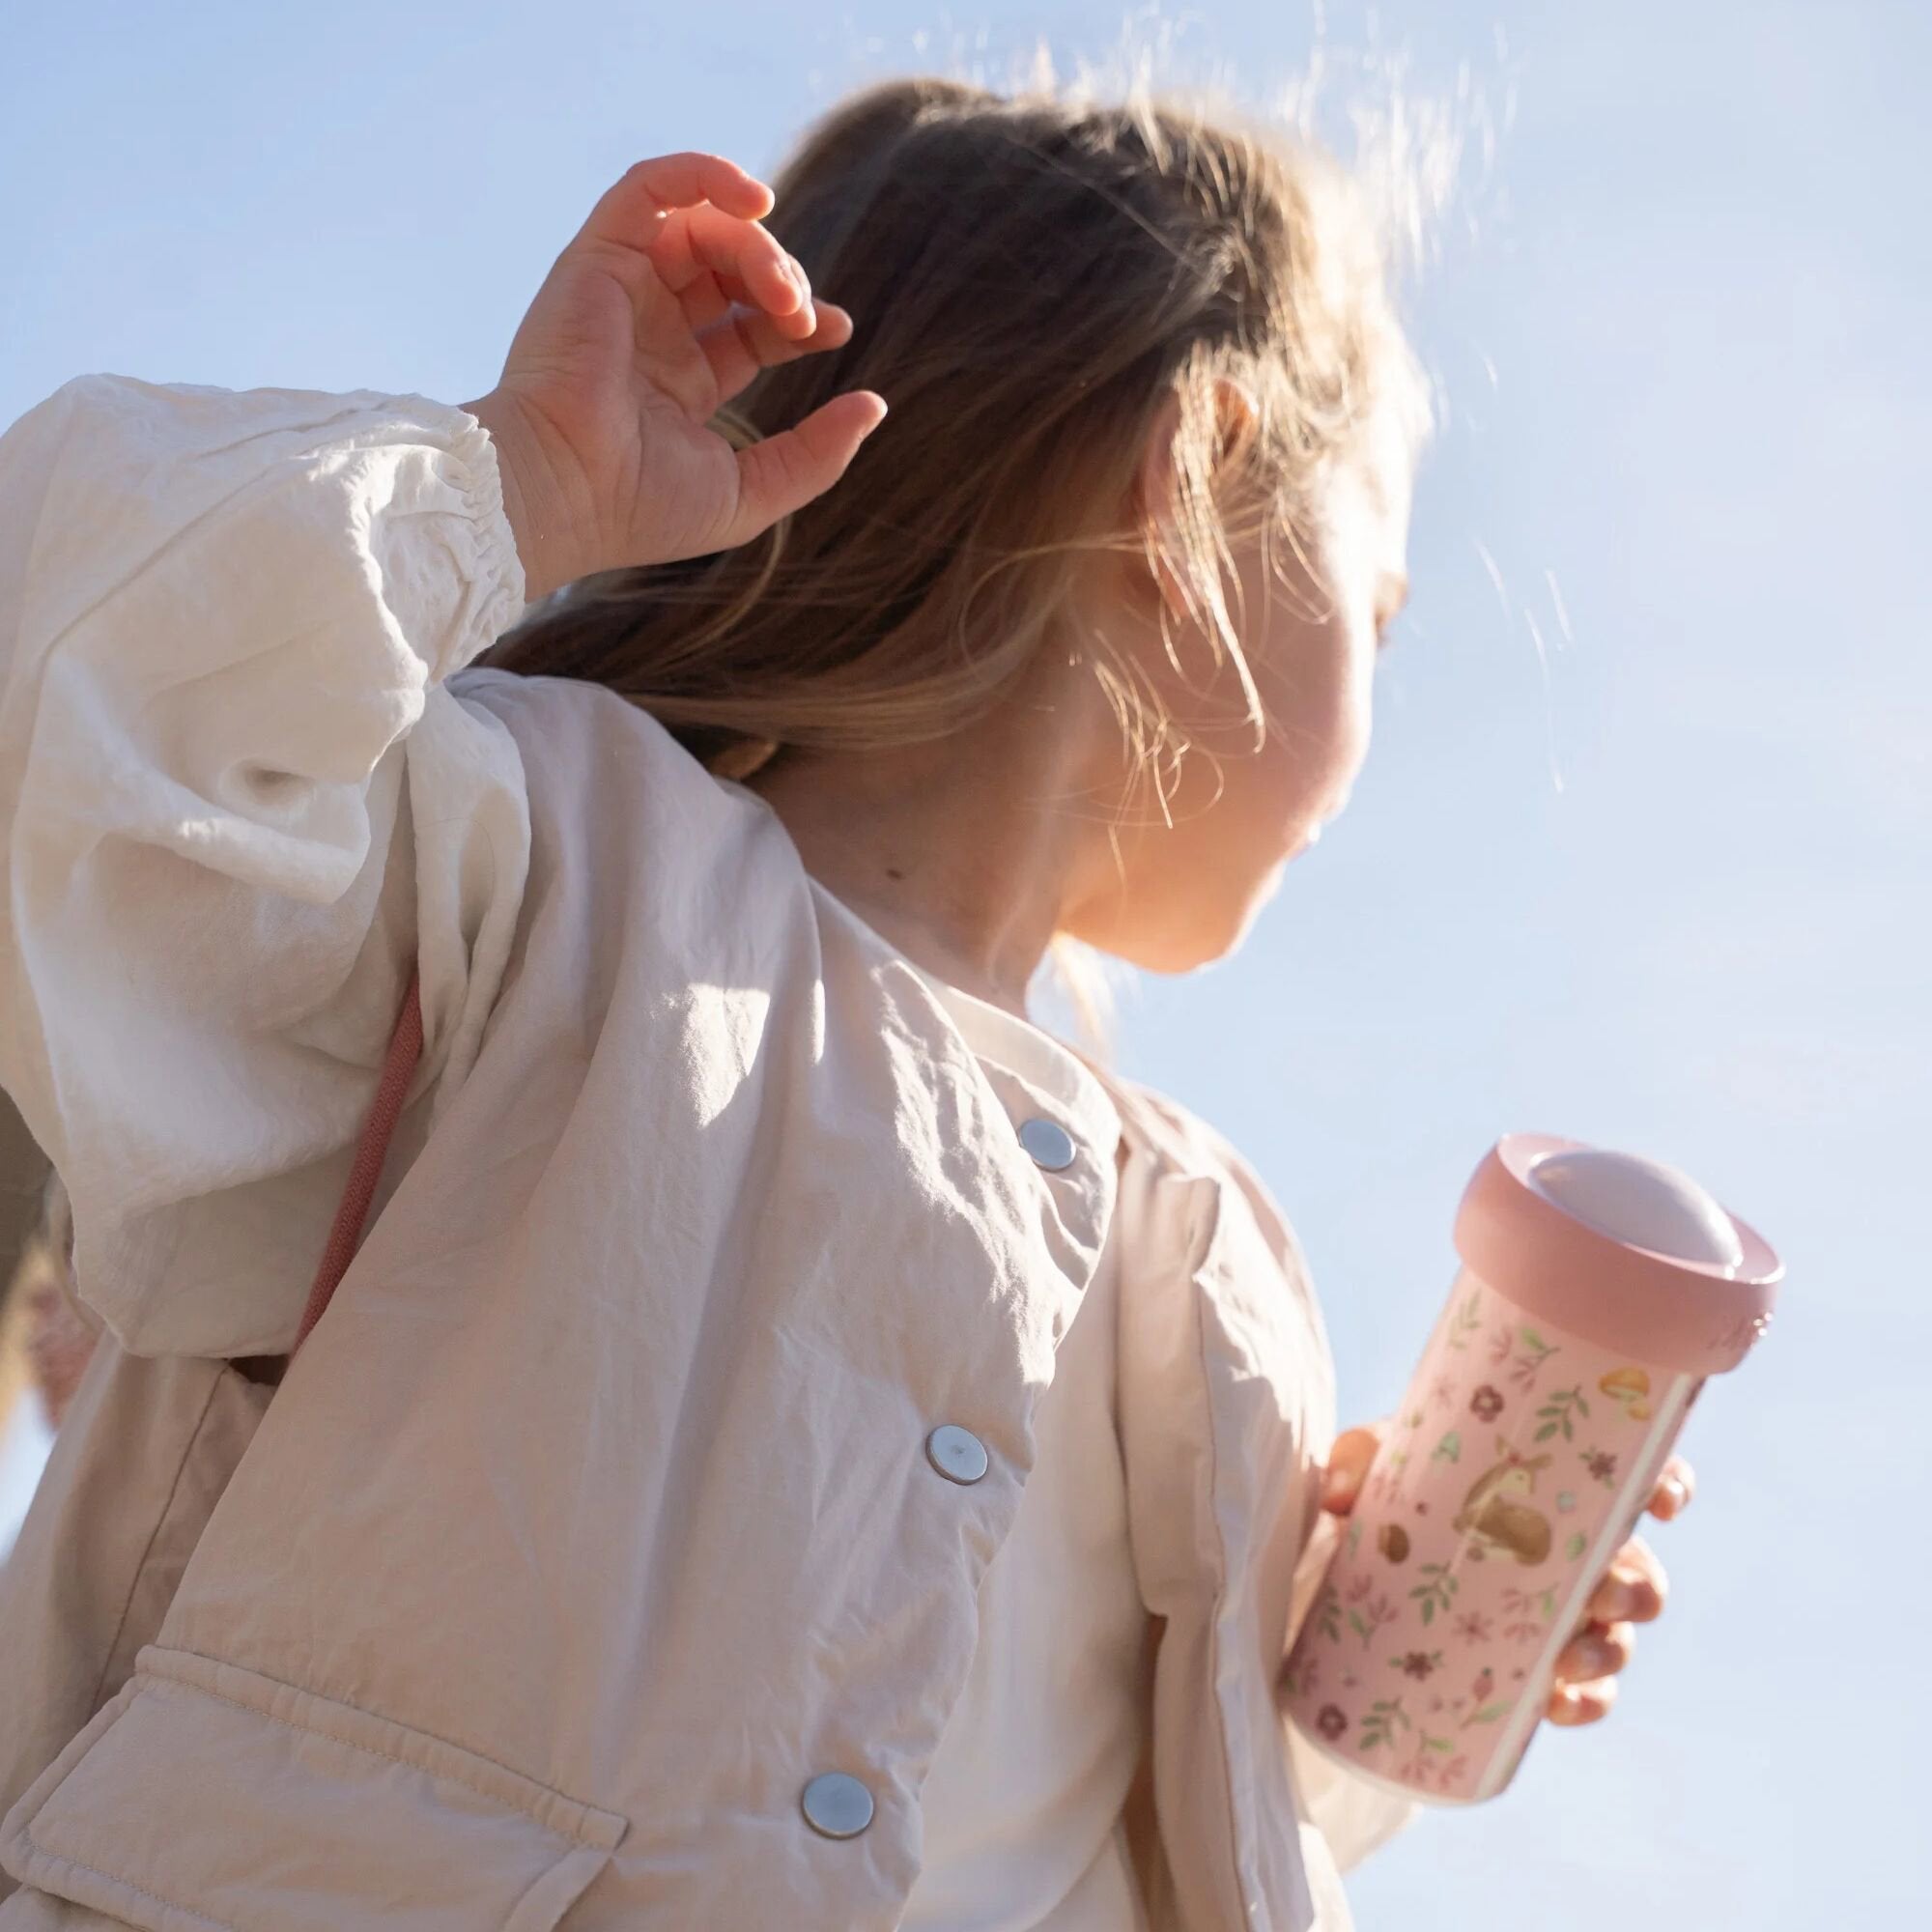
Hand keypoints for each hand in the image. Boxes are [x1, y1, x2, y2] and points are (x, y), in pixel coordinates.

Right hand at [463, 151, 885, 602]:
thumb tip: (875, 404)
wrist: (564, 492)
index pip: (751, 325)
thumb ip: (817, 454)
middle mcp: (648, 331)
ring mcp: (621, 291)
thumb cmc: (644, 508)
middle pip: (734, 271)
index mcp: (677, 382)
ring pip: (704, 229)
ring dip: (758, 247)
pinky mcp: (595, 258)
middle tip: (801, 318)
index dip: (802, 315)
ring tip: (781, 292)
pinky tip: (756, 201)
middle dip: (783, 281)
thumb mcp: (754, 492)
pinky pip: (648, 187)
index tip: (837, 328)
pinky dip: (702, 173)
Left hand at [1320, 1423, 1693, 1726]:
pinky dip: (1583, 1703)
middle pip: (1640, 1570)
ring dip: (1610, 1651)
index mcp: (1553, 1488)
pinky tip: (1558, 1704)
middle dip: (1635, 1588)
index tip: (1660, 1503)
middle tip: (1597, 1597)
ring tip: (1568, 1659)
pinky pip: (1588, 1694)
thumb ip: (1354, 1461)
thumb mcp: (1369, 1463)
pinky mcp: (1542, 1667)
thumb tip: (1339, 1493)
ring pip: (1620, 1636)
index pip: (1634, 1480)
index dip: (1667, 1487)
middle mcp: (1575, 1550)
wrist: (1360, 1558)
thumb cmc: (1386, 1491)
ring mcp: (1565, 1614)